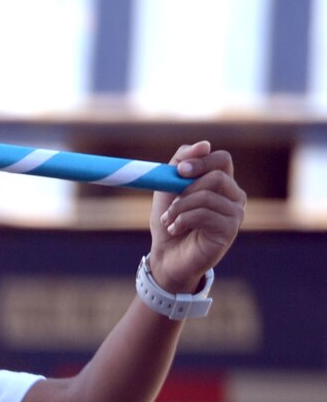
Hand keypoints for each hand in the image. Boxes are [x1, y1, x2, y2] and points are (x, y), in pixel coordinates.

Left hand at [148, 142, 245, 293]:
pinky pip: (206, 214)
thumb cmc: (169, 222)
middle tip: (170, 203)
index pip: (222, 159)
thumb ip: (181, 163)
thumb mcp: (168, 188)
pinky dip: (183, 219)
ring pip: (208, 195)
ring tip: (168, 220)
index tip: (178, 171)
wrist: (166, 257)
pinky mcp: (230, 229)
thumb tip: (204, 144)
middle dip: (187, 188)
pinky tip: (175, 229)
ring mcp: (235, 213)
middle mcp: (234, 196)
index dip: (201, 161)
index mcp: (222, 182)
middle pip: (217, 176)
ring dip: (180, 207)